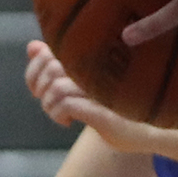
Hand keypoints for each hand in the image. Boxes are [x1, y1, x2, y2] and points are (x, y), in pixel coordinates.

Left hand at [24, 39, 154, 149]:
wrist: (145, 130)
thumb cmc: (111, 103)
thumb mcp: (79, 81)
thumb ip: (56, 62)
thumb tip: (32, 46)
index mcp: (93, 54)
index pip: (48, 54)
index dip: (33, 72)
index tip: (37, 90)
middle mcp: (100, 65)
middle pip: (51, 69)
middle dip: (41, 90)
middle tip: (51, 104)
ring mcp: (104, 87)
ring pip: (57, 89)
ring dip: (50, 106)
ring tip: (60, 114)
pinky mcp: (106, 109)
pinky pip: (67, 105)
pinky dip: (59, 114)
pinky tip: (68, 121)